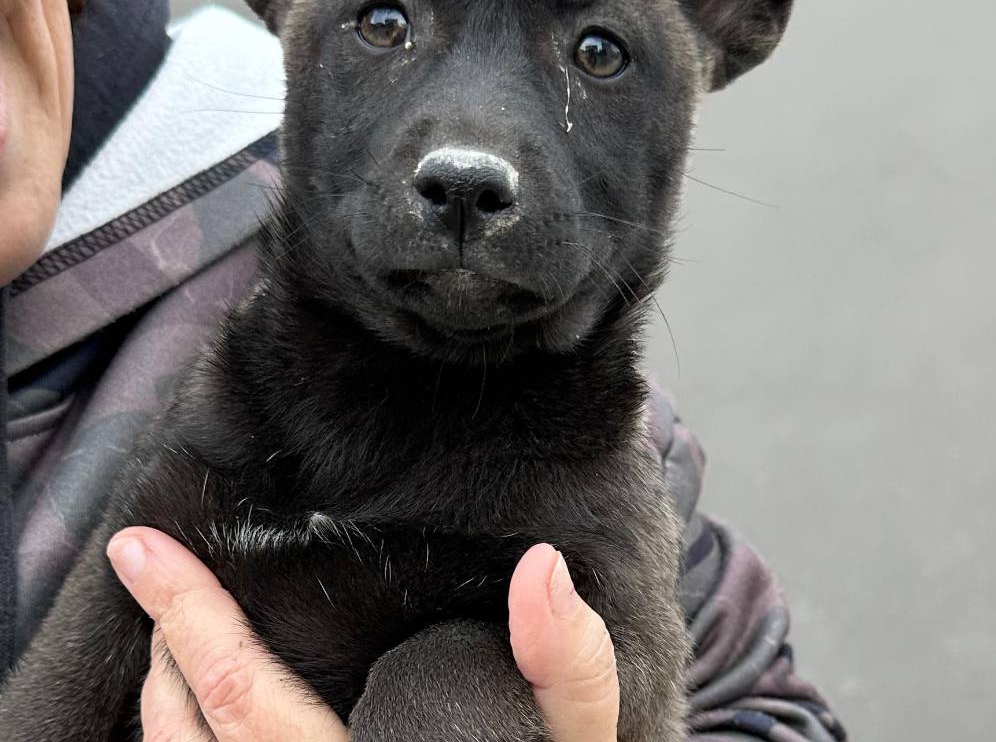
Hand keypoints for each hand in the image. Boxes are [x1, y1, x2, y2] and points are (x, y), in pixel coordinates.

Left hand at [108, 529, 622, 741]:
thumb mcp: (575, 738)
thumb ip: (566, 661)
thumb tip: (540, 566)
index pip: (243, 693)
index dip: (187, 615)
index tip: (144, 549)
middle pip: (187, 733)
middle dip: (163, 643)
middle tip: (150, 571)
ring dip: (161, 700)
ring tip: (166, 638)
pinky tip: (201, 714)